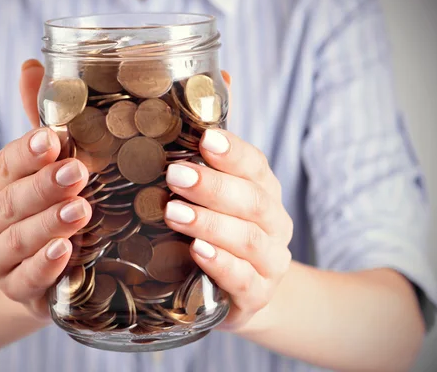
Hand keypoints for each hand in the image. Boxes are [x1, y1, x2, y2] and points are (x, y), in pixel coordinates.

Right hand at [0, 60, 91, 318]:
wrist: (42, 269)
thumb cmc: (47, 205)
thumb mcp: (46, 164)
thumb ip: (40, 120)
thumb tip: (32, 65)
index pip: (2, 166)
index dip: (26, 153)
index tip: (53, 138)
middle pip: (8, 203)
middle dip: (42, 187)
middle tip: (77, 172)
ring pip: (15, 242)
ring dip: (48, 224)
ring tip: (80, 210)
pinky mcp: (15, 292)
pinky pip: (25, 282)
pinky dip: (44, 267)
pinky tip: (66, 253)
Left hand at [164, 129, 292, 329]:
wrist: (237, 295)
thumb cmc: (217, 240)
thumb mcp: (211, 206)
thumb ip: (197, 178)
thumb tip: (160, 143)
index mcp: (265, 194)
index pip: (255, 166)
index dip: (232, 152)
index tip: (204, 139)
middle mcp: (275, 226)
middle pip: (253, 201)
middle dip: (213, 187)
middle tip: (174, 176)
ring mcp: (271, 264)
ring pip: (248, 239)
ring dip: (209, 223)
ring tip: (173, 212)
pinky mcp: (258, 296)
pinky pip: (243, 279)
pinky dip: (220, 263)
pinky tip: (196, 250)